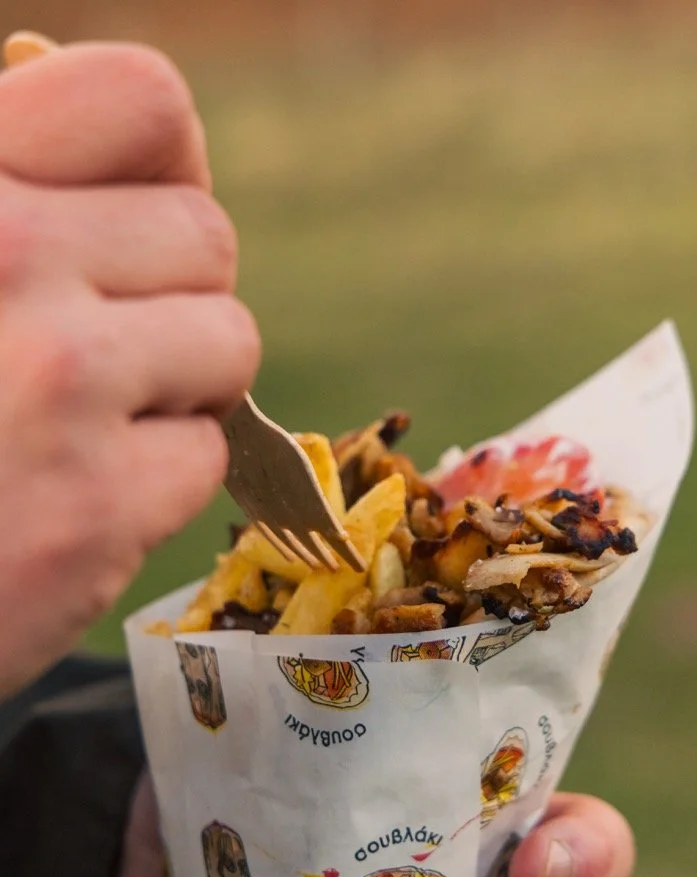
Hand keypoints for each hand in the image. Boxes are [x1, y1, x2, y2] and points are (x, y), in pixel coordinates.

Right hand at [0, 39, 259, 698]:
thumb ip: (3, 186)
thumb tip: (102, 117)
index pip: (141, 101)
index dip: (164, 164)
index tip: (140, 217)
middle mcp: (7, 257)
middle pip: (205, 238)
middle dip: (169, 299)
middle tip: (98, 351)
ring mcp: (58, 383)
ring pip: (228, 343)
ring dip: (175, 387)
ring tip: (81, 422)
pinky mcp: (95, 509)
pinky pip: (206, 453)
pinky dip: (154, 481)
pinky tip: (69, 496)